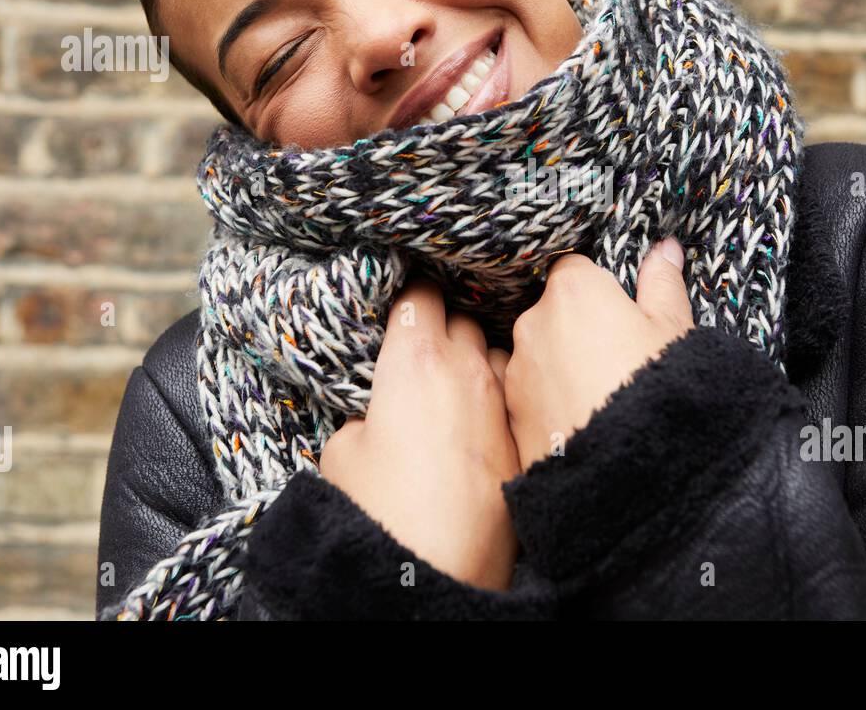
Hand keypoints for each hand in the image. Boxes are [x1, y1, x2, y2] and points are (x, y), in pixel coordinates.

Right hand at [319, 276, 519, 590]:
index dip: (409, 296)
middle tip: (423, 342)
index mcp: (415, 359)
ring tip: (454, 380)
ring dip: (475, 357)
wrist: (439, 571)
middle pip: (461, 315)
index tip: (402, 303)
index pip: (419, 295)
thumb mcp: (343, 452)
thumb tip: (381, 417)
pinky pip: (511, 397)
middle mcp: (465, 369)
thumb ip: (365, 415)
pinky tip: (479, 418)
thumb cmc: (380, 509)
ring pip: (493, 351)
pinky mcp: (522, 438)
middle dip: (443, 321)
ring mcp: (501, 402)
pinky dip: (495, 397)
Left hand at [504, 238, 694, 470]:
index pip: (574, 270)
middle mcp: (533, 323)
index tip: (618, 313)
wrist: (628, 467)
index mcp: (573, 291)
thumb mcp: (673, 329)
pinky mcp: (510, 414)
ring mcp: (518, 370)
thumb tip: (665, 248)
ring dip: (560, 368)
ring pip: (539, 357)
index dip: (597, 290)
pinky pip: (531, 397)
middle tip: (616, 360)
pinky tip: (581, 423)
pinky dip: (550, 404)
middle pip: (553, 314)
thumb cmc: (657, 386)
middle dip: (577, 329)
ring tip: (599, 398)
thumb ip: (663, 282)